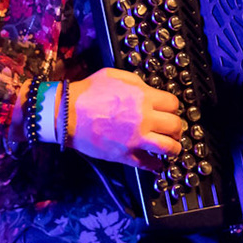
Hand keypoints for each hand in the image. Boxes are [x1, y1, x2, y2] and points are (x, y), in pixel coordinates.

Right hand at [68, 68, 183, 168]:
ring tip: (173, 148)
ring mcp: (136, 138)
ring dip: (174, 148)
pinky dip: (156, 166)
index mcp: (143, 97)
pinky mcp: (125, 154)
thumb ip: (136, 82)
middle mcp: (144, 118)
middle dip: (177, 128)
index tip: (169, 111)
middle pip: (175, 125)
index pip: (173, 104)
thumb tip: (148, 89)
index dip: (172, 108)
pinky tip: (158, 165)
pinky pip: (148, 164)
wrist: (65, 114)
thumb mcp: (114, 76)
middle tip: (174, 130)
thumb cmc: (86, 93)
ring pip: (169, 147)